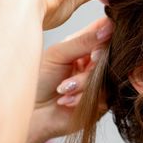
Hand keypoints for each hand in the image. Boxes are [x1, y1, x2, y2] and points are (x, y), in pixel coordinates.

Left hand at [29, 17, 111, 142]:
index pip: (106, 30)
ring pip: (108, 74)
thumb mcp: (57, 54)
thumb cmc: (37, 81)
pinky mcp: (104, 100)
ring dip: (85, 82)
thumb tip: (108, 28)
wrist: (31, 114)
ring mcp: (101, 80)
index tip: (102, 38)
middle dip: (97, 59)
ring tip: (63, 88)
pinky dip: (83, 96)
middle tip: (88, 61)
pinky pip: (105, 94)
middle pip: (112, 52)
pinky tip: (66, 100)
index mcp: (84, 44)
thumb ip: (84, 41)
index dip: (109, 33)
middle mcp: (96, 61)